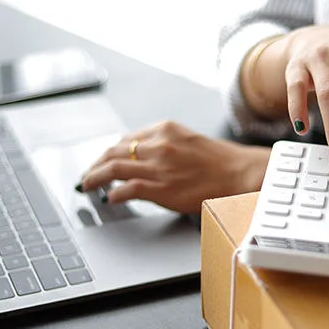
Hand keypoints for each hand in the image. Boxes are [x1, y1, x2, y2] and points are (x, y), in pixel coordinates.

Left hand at [76, 121, 269, 213]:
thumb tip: (144, 158)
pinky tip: (110, 199)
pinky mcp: (159, 187)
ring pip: (113, 168)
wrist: (240, 173)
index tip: (102, 160)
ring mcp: (157, 166)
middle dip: (96, 164)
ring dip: (95, 178)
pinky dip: (113, 194)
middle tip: (87, 175)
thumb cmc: (221, 162)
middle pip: (113, 151)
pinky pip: (126, 189)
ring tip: (87, 186)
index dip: (109, 152)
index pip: (126, 139)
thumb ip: (165, 146)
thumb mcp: (188, 141)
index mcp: (164, 129)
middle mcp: (157, 144)